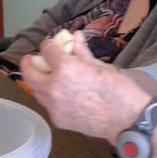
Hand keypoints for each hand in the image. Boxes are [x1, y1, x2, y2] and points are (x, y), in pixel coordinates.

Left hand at [20, 31, 149, 142]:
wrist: (127, 121)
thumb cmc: (119, 90)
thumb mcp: (100, 66)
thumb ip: (81, 52)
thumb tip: (75, 36)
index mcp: (65, 68)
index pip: (46, 50)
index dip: (48, 44)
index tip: (52, 44)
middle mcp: (53, 87)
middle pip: (29, 72)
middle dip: (29, 63)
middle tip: (34, 59)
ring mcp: (53, 106)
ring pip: (35, 91)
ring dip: (38, 81)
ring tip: (48, 77)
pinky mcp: (57, 120)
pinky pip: (47, 105)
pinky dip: (50, 97)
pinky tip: (62, 95)